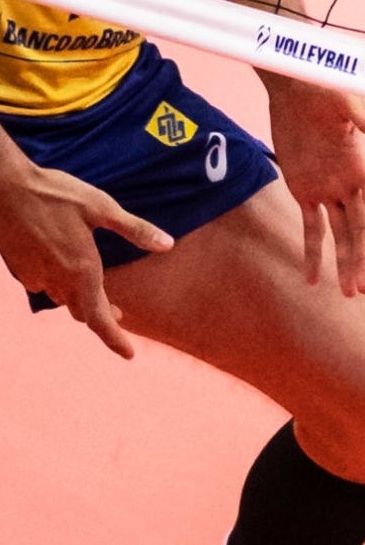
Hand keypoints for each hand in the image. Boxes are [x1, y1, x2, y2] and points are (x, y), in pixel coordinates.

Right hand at [0, 150, 167, 356]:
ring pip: (62, 298)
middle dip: (101, 316)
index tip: (129, 354)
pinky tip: (65, 268)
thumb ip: (135, 230)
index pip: (98, 318)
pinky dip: (60, 283)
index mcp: (81, 270)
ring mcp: (35, 276)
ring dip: (80, 299)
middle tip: (119, 314)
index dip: (114, 339)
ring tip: (96, 291)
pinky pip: (45, 285)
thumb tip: (168, 244)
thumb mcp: (102, 207)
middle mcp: (56, 280)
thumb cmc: (55, 194)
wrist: (3, 190)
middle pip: (82, 311)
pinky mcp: (20, 269)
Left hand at [264, 73, 364, 295]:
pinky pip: (312, 229)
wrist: (295, 89)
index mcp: (364, 166)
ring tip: (348, 294)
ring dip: (344, 263)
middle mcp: (350, 183)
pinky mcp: (305, 192)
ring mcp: (329, 190)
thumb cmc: (322, 89)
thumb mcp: (341, 100)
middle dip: (363, 260)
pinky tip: (312, 279)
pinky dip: (313, 253)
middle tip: (363, 289)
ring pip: (341, 235)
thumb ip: (359, 117)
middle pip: (361, 229)